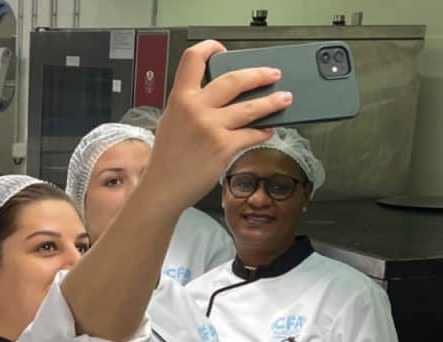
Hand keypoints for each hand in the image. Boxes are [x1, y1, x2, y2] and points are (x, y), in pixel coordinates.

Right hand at [144, 40, 290, 211]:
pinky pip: (252, 134)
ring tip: (284, 98)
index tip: (223, 50)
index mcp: (179, 99)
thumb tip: (221, 95)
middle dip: (259, 75)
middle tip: (272, 74)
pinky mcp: (224, 147)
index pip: (193, 59)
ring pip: (251, 107)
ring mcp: (210, 128)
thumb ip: (191, 104)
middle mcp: (194, 109)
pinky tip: (268, 130)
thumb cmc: (167, 160)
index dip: (210, 48)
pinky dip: (263, 131)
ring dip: (273, 101)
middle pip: (234, 79)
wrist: (163, 188)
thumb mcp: (171, 122)